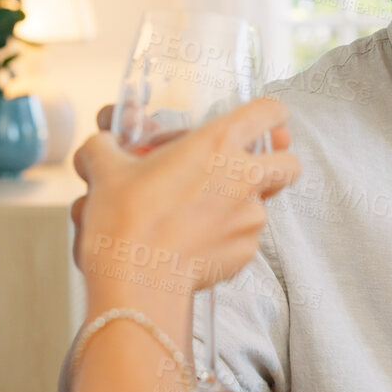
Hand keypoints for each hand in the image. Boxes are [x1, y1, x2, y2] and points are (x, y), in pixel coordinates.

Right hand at [70, 98, 298, 299]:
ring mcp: (251, 218)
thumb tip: (101, 145)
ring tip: (204, 212)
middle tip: (246, 170)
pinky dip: (229, 237)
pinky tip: (198, 241)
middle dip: (276, 164)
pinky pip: (246, 238)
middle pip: (290, 163)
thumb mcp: (106, 170)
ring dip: (243, 204)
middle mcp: (245, 177)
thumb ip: (107, 147)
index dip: (270, 115)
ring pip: (266, 204)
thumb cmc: (125, 221)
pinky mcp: (247, 252)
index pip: (270, 112)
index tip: (264, 122)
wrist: (136, 279)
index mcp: (219, 142)